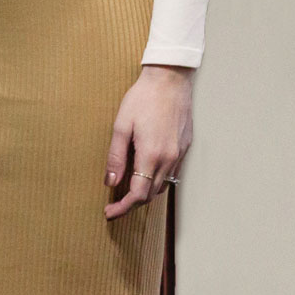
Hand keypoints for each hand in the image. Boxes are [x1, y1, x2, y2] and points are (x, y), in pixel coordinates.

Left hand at [105, 65, 192, 219]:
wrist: (170, 81)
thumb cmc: (142, 99)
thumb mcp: (121, 125)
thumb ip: (116, 156)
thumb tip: (110, 181)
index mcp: (151, 155)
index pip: (138, 194)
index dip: (123, 207)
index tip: (109, 213)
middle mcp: (169, 160)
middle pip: (150, 194)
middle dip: (132, 203)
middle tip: (113, 205)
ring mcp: (179, 155)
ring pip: (162, 186)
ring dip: (145, 193)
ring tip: (125, 191)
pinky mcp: (184, 149)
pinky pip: (170, 173)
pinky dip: (156, 180)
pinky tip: (144, 174)